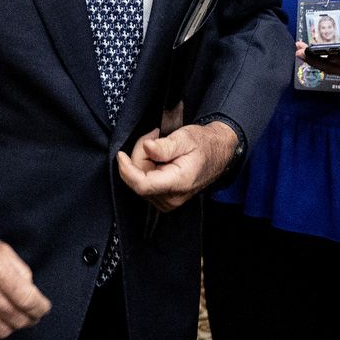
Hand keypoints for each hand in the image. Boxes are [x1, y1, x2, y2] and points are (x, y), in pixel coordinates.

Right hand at [0, 210, 49, 337]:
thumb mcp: (1, 247)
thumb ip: (20, 270)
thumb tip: (30, 293)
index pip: (26, 300)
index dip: (40, 308)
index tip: (43, 308)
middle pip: (15, 319)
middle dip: (29, 319)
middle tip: (31, 314)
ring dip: (11, 326)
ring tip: (13, 316)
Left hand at [117, 122, 237, 212]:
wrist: (218, 153)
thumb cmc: (203, 144)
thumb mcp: (185, 138)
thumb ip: (165, 146)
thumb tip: (147, 147)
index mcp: (178, 183)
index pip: (142, 185)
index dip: (127, 170)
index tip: (121, 155)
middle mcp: (172, 198)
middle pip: (138, 180)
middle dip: (140, 156)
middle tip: (154, 137)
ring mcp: (167, 202)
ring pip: (139, 181)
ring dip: (143, 161)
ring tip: (159, 146)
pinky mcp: (164, 200)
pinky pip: (144, 184)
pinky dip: (146, 168)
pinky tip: (159, 158)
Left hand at [295, 34, 339, 89]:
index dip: (333, 56)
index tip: (320, 50)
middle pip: (330, 66)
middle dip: (314, 58)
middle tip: (300, 50)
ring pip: (326, 68)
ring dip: (311, 60)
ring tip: (298, 50)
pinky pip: (325, 67)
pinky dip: (314, 61)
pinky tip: (305, 54)